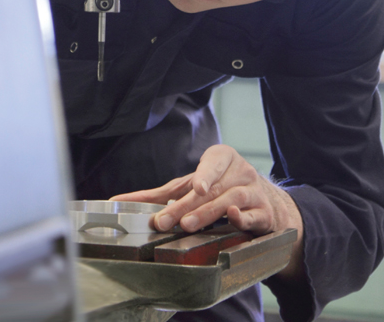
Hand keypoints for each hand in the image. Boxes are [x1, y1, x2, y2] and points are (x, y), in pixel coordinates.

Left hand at [110, 144, 305, 279]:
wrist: (266, 204)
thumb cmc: (221, 190)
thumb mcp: (192, 186)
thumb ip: (158, 194)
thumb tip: (116, 200)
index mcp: (222, 159)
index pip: (211, 163)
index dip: (204, 174)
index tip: (196, 186)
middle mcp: (241, 172)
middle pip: (212, 189)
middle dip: (187, 206)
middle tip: (166, 221)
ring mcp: (254, 192)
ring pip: (231, 201)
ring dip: (209, 213)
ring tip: (188, 225)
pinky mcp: (264, 214)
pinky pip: (254, 216)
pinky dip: (243, 218)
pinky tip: (233, 219)